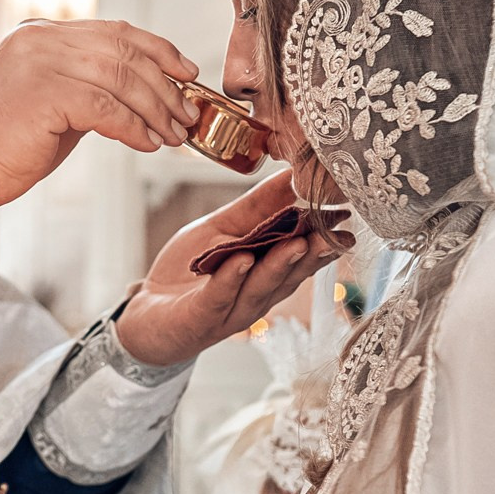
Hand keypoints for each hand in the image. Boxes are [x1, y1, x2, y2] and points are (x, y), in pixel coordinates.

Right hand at [0, 20, 201, 207]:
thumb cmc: (7, 143)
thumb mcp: (53, 102)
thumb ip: (90, 86)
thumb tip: (145, 93)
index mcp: (41, 34)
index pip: (114, 31)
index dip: (157, 49)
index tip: (186, 71)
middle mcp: (40, 40)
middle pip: (123, 52)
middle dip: (164, 85)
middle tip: (187, 113)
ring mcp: (40, 63)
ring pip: (120, 79)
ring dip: (155, 109)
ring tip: (172, 134)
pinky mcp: (45, 94)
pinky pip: (106, 109)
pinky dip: (134, 127)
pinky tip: (147, 144)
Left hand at [114, 172, 349, 367]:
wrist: (147, 314)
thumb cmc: (189, 271)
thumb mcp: (223, 229)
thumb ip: (257, 207)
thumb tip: (292, 174)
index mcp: (269, 271)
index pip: (304, 253)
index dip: (325, 235)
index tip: (347, 213)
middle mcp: (258, 294)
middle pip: (291, 273)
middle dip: (315, 252)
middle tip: (337, 232)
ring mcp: (231, 310)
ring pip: (261, 288)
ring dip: (281, 265)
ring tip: (299, 242)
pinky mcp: (200, 319)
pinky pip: (218, 298)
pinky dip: (231, 279)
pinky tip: (242, 261)